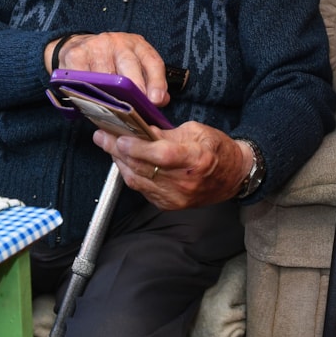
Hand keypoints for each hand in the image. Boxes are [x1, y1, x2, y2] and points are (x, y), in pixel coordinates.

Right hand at [47, 32, 169, 105]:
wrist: (80, 46)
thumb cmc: (111, 61)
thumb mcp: (134, 66)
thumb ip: (149, 82)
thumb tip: (161, 101)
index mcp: (137, 45)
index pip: (152, 62)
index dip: (156, 82)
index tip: (156, 100)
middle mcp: (118, 42)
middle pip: (129, 65)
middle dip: (134, 87)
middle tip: (135, 107)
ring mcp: (96, 46)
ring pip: (104, 74)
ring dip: (108, 95)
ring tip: (111, 111)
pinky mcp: (76, 54)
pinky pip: (81, 76)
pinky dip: (84, 90)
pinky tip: (87, 100)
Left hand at [92, 122, 250, 208]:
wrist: (234, 177)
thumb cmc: (217, 150)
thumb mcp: (198, 131)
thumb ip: (168, 133)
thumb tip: (142, 131)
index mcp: (197, 159)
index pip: (163, 155)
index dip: (139, 148)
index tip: (120, 138)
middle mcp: (185, 182)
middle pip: (144, 168)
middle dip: (118, 151)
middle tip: (102, 136)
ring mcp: (176, 197)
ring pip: (138, 180)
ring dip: (119, 162)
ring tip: (107, 145)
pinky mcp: (169, 205)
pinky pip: (142, 189)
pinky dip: (130, 174)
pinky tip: (122, 161)